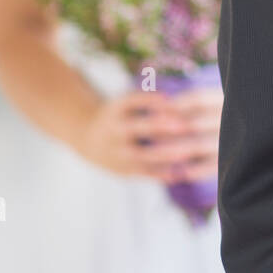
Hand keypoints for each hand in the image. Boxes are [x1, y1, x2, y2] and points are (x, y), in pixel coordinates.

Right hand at [74, 85, 223, 183]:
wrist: (87, 137)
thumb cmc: (119, 115)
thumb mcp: (125, 102)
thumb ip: (148, 101)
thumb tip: (178, 100)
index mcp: (116, 108)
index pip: (132, 101)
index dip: (151, 100)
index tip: (170, 99)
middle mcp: (114, 129)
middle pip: (136, 127)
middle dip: (159, 126)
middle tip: (183, 125)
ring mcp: (116, 151)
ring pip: (140, 154)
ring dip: (164, 154)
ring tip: (186, 152)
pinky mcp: (121, 169)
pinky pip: (141, 173)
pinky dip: (159, 174)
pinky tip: (178, 172)